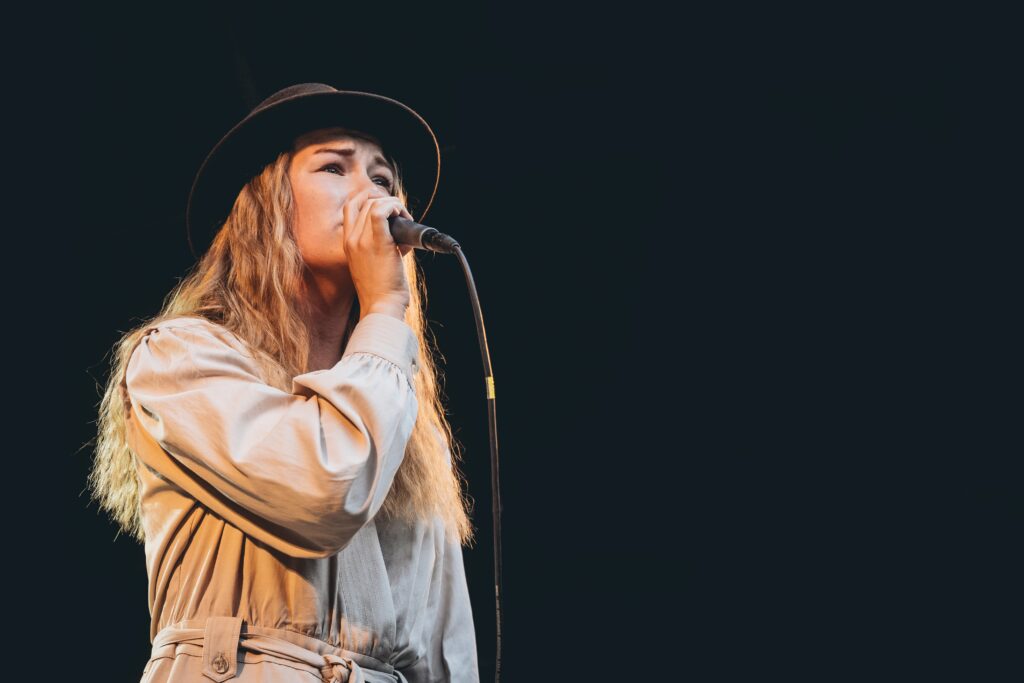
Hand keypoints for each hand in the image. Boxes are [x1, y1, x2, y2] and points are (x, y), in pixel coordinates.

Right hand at [342, 188, 414, 315]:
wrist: (381, 306)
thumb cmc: (381, 290)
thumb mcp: (372, 265)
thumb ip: (379, 246)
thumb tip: (399, 235)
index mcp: (347, 244)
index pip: (351, 207)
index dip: (368, 197)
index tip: (386, 203)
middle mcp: (351, 240)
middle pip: (364, 202)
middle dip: (385, 201)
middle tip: (401, 214)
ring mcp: (361, 241)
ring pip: (373, 204)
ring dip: (394, 205)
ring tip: (405, 218)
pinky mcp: (378, 243)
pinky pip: (381, 211)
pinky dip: (394, 207)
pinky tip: (403, 216)